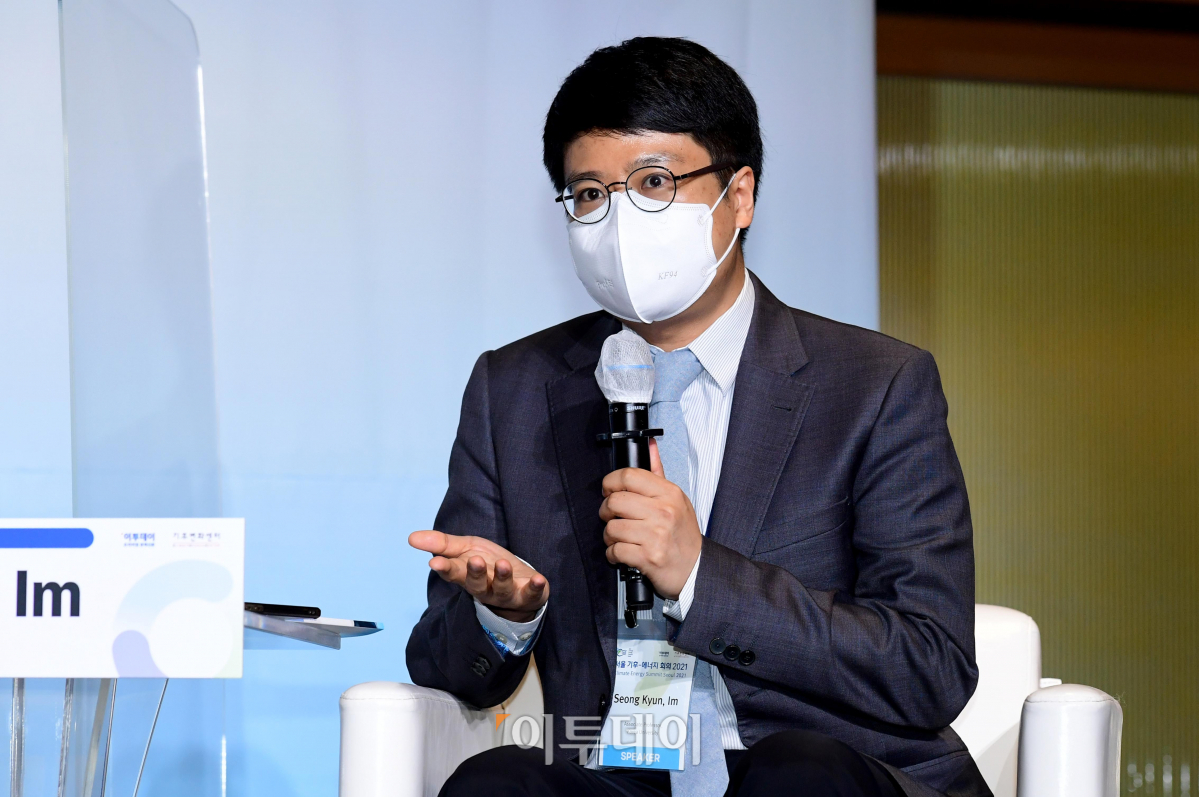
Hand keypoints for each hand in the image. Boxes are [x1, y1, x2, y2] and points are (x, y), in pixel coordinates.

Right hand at [408, 531, 548, 621]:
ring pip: (501, 590)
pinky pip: (532, 594)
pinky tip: (539, 579)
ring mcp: (506, 594)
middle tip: (474, 560)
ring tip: (503, 564)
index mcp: (467, 575)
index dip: (446, 568)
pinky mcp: (528, 595)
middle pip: (476, 584)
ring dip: (502, 577)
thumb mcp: (465, 549)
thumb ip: (441, 544)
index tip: (436, 563)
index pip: (454, 572)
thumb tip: (411, 537)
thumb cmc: (487, 565)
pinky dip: (536, 588)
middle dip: (475, 574)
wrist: (517, 583)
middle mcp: (485, 588)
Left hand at [599, 438, 702, 599]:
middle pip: (614, 501)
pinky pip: (614, 550)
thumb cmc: (683, 534)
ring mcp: (656, 535)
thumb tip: (649, 445)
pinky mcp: (648, 557)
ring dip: (609, 536)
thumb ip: (658, 473)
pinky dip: (613, 554)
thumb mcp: (676, 500)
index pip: (628, 476)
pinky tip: (621, 553)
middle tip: (612, 517)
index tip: (609, 490)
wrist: (696, 569)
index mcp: (668, 493)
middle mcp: (663, 512)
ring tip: (620, 538)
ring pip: (611, 527)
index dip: (610, 482)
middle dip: (606, 511)